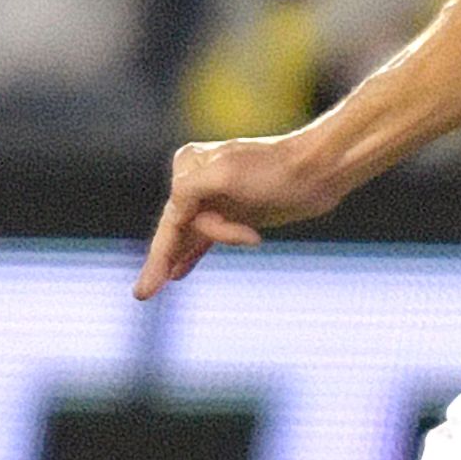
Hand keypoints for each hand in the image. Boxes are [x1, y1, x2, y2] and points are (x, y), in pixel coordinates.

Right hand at [137, 132, 342, 296]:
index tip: (151, 286)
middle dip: (161, 261)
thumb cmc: (275, 170)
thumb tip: (172, 214)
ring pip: (190, 235)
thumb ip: (190, 189)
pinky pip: (206, 238)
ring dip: (174, 260)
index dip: (162, 254)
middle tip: (141, 294)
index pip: (174, 217)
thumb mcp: (225, 173)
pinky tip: (179, 272)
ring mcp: (217, 198)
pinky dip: (192, 254)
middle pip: (176, 229)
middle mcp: (199, 180)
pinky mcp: (237, 213)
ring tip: (152, 288)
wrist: (318, 171)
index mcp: (189, 165)